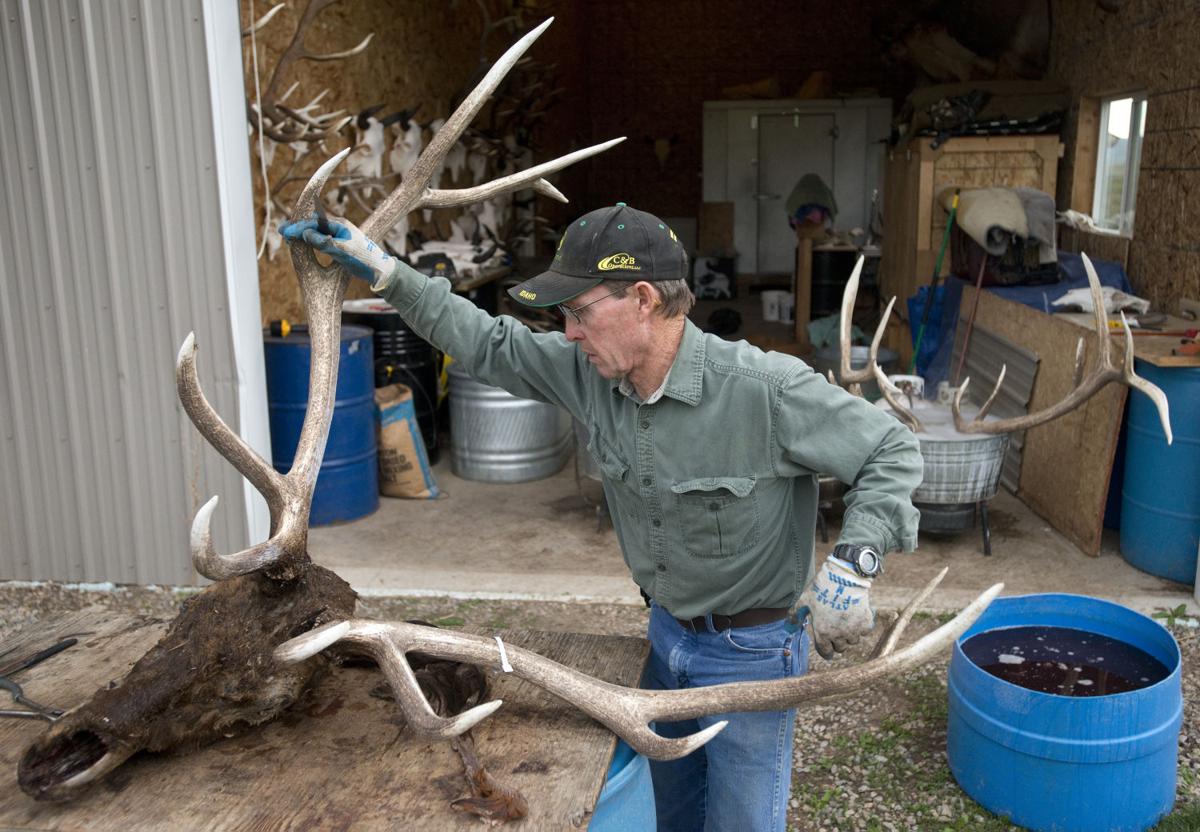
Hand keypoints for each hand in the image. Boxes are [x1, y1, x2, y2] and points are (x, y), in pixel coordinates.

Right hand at [278, 215, 393, 285]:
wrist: (379, 270)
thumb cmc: (363, 259)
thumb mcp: (342, 251)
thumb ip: (324, 242)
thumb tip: (305, 234)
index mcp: (340, 225)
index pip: (314, 223)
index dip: (298, 227)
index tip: (285, 232)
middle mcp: (339, 227)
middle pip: (314, 225)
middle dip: (298, 228)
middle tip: (283, 232)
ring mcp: (339, 236)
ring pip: (317, 232)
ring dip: (303, 234)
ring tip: (289, 238)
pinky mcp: (340, 245)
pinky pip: (321, 239)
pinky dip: (311, 241)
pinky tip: (303, 244)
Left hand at [798, 555, 873, 658]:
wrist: (844, 577)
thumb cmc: (821, 588)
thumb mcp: (804, 599)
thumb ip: (795, 614)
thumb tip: (789, 625)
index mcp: (822, 632)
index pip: (825, 651)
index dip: (826, 652)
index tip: (828, 651)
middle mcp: (838, 635)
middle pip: (840, 648)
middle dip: (837, 643)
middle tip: (836, 632)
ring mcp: (853, 630)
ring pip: (853, 641)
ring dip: (850, 635)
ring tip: (846, 623)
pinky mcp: (866, 623)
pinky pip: (865, 632)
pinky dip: (862, 627)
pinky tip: (857, 617)